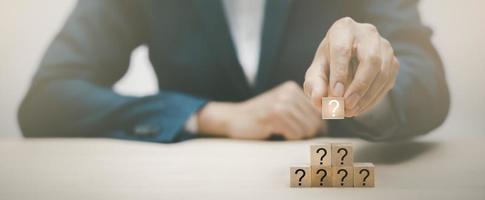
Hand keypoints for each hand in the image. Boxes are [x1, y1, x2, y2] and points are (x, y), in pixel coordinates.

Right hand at [197, 81, 324, 139]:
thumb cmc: (260, 118)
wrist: (233, 118)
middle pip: (315, 120)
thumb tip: (326, 125)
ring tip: (281, 131)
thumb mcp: (282, 107)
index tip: (302, 129)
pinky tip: (276, 131)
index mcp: (292, 88)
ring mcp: (281, 102)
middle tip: (290, 132)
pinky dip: (288, 137)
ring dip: (296, 136)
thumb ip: (301, 111)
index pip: (318, 110)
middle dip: (306, 132)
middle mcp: (288, 92)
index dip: (315, 125)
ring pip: (307, 129)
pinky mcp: (274, 115)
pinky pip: (295, 133)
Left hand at [303, 17, 399, 116]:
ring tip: (350, 112)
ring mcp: (384, 46)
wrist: (347, 60)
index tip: (335, 95)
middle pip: (370, 59)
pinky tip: (360, 108)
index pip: (343, 49)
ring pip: (382, 72)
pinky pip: (387, 82)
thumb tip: (318, 100)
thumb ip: (314, 84)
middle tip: (346, 106)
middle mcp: (367, 33)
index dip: (340, 73)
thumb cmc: (328, 64)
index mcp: (343, 29)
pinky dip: (374, 99)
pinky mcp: (393, 62)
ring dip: (367, 96)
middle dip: (359, 86)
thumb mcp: (316, 72)